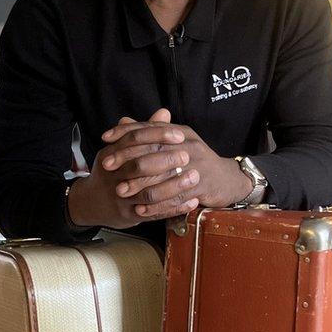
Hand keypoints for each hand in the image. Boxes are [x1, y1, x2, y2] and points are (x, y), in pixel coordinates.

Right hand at [67, 109, 200, 228]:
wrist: (91, 202)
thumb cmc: (112, 171)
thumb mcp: (121, 149)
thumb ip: (144, 131)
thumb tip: (164, 113)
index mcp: (111, 154)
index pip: (134, 139)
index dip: (158, 135)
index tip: (179, 135)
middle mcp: (113, 175)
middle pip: (139, 165)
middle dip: (166, 160)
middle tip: (188, 156)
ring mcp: (120, 197)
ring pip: (148, 192)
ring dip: (173, 186)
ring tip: (194, 178)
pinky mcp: (128, 215)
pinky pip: (154, 212)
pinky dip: (174, 207)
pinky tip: (192, 201)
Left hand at [101, 117, 252, 218]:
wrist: (227, 179)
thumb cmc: (195, 160)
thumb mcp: (174, 142)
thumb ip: (149, 133)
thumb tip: (122, 122)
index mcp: (179, 132)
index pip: (148, 128)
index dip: (125, 133)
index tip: (104, 139)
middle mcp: (187, 145)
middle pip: (152, 149)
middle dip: (127, 159)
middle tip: (107, 168)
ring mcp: (196, 165)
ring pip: (161, 175)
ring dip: (139, 184)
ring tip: (120, 191)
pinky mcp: (202, 186)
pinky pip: (174, 196)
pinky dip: (156, 204)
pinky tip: (141, 209)